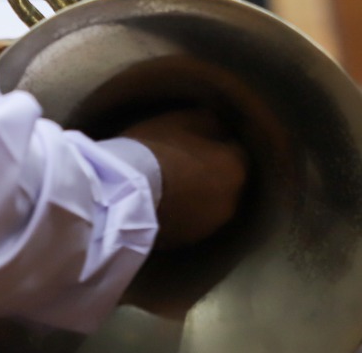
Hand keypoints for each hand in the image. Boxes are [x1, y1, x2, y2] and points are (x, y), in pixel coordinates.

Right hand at [120, 107, 248, 249]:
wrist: (124, 195)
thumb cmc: (156, 149)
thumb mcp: (183, 119)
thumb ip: (210, 123)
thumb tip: (220, 127)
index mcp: (235, 169)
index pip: (236, 151)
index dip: (219, 143)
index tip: (202, 139)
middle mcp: (231, 201)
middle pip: (226, 181)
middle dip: (212, 172)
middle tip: (187, 162)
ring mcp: (210, 226)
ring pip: (210, 204)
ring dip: (199, 195)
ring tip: (173, 184)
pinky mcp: (187, 243)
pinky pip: (191, 222)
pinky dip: (184, 213)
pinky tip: (164, 203)